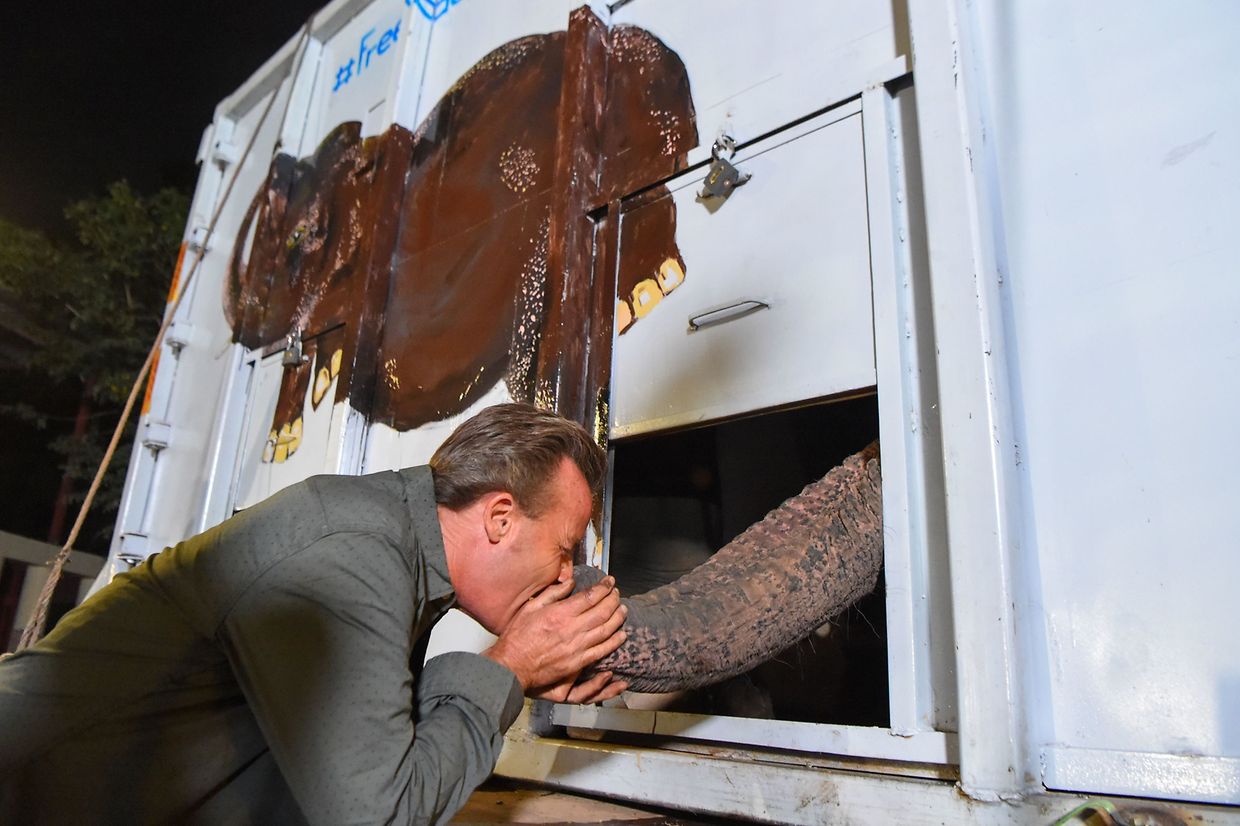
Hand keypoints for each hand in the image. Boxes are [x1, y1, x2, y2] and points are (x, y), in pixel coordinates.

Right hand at [483, 575, 627, 699]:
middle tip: (617, 593)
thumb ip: (552, 593)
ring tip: (623, 610)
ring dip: (618, 618)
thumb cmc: (517, 637)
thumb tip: (570, 583)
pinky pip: (602, 651)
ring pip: (606, 630)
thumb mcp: (531, 607)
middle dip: (613, 600)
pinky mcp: (577, 663)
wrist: (512, 666)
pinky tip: (621, 635)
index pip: (590, 596)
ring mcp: (577, 647)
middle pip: (603, 611)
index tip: (609, 582)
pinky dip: (614, 642)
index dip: (604, 587)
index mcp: (560, 613)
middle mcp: (572, 629)